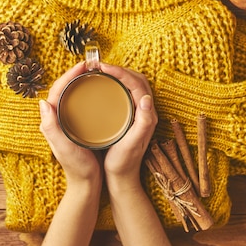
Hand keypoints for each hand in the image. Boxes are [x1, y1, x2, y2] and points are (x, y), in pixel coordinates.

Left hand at [39, 62, 101, 184]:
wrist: (87, 184)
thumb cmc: (77, 168)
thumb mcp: (64, 148)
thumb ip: (52, 128)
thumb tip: (43, 102)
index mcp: (51, 120)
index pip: (57, 90)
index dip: (69, 74)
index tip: (84, 65)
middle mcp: (57, 119)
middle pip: (64, 89)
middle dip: (75, 74)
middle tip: (91, 64)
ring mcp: (67, 122)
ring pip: (72, 95)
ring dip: (81, 81)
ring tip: (95, 72)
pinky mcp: (78, 126)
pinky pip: (80, 103)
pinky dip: (87, 93)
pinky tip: (99, 90)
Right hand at [101, 64, 157, 186]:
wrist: (122, 178)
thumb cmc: (124, 163)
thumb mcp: (132, 144)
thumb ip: (143, 122)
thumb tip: (147, 98)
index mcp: (147, 115)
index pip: (136, 83)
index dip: (120, 72)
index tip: (103, 67)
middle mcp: (145, 112)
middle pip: (135, 80)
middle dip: (119, 69)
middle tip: (99, 66)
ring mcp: (138, 114)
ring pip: (130, 85)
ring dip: (117, 75)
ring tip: (99, 72)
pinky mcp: (130, 117)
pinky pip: (125, 93)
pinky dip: (115, 84)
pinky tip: (102, 87)